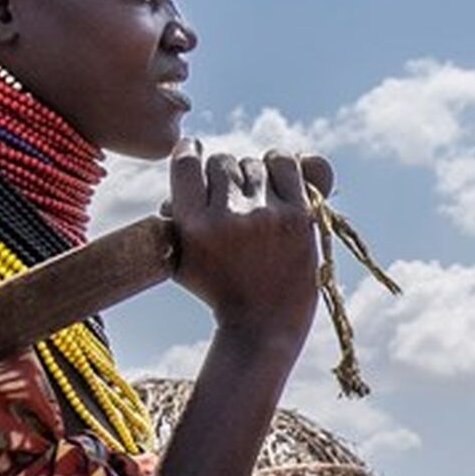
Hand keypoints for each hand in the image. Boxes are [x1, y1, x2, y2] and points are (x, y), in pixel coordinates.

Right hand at [167, 142, 331, 348]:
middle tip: (231, 195)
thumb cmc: (220, 290)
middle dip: (224, 174)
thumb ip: (175, 216)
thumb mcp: (181, 259)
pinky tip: (278, 180)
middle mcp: (228, 216)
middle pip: (223, 162)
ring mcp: (266, 215)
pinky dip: (283, 166)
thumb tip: (182, 172)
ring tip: (256, 197)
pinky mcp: (299, 216)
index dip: (191, 151)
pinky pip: (289, 165)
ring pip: (255, 163)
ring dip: (254, 174)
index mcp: (192, 224)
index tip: (195, 151)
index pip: (186, 162)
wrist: (265, 324)